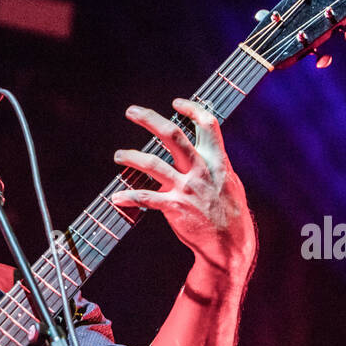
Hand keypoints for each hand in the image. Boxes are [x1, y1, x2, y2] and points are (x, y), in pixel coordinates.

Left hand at [110, 99, 254, 280]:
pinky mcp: (175, 207)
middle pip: (172, 135)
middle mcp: (200, 169)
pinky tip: (115, 198)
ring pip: (152, 163)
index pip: (207, 124)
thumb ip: (214, 164)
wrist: (229, 243)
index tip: (175, 103)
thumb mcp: (229, 182)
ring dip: (131, 156)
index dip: (191, 109)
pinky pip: (145, 198)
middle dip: (149, 119)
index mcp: (216, 160)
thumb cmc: (228, 213)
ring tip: (118, 155)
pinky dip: (127, 197)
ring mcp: (186, 187)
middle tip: (131, 111)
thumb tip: (205, 150)